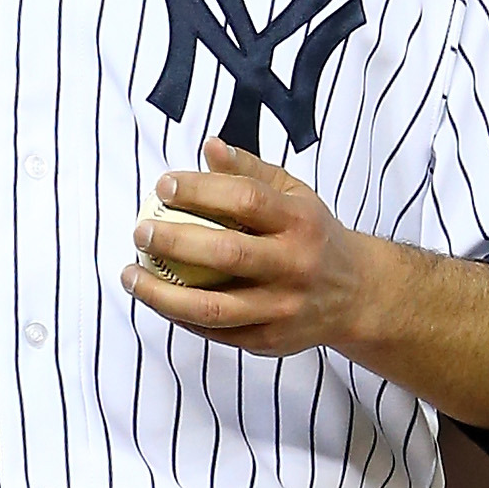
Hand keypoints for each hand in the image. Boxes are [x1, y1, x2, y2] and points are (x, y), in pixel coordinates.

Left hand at [124, 140, 394, 356]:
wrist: (357, 295)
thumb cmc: (313, 235)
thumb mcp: (295, 195)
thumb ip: (250, 171)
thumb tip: (209, 147)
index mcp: (301, 222)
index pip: (247, 200)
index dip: (201, 190)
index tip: (164, 184)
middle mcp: (295, 266)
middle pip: (227, 255)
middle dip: (174, 242)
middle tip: (140, 231)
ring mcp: (283, 308)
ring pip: (214, 308)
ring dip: (162, 294)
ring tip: (131, 275)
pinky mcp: (270, 341)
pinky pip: (215, 332)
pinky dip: (179, 316)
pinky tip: (157, 298)